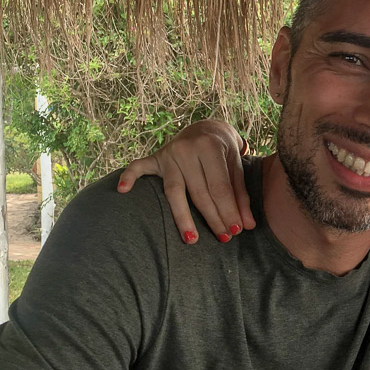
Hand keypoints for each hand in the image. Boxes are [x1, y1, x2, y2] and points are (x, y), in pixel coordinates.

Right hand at [117, 119, 254, 243]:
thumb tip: (247, 225)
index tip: (237, 230)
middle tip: (224, 238)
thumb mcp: (236, 166)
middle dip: (213, 218)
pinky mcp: (155, 158)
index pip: (220, 187)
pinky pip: (138, 167)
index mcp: (210, 147)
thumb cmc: (223, 152)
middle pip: (199, 192)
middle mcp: (187, 149)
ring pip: (174, 192)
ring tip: (192, 241)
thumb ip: (241, 195)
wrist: (206, 128)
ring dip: (183, 218)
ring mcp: (168, 153)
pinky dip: (129, 176)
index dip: (228, 210)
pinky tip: (122, 190)